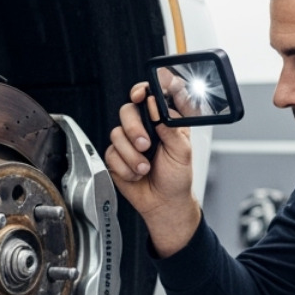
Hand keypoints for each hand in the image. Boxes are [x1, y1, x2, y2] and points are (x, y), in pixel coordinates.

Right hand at [104, 82, 200, 255]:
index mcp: (163, 121)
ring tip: (145, 167)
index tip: (141, 96)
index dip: (143, 91)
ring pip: (116, 133)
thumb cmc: (177, 177)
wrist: (164, 203)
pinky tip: (136, 174)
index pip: (150, 96)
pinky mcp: (117, 157)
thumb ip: (171, 127)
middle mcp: (145, 128)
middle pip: (127, 111)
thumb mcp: (183, 151)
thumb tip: (156, 107)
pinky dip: (125, 167)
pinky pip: (111, 154)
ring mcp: (129, 142)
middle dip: (134, 129)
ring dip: (131, 154)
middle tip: (145, 145)